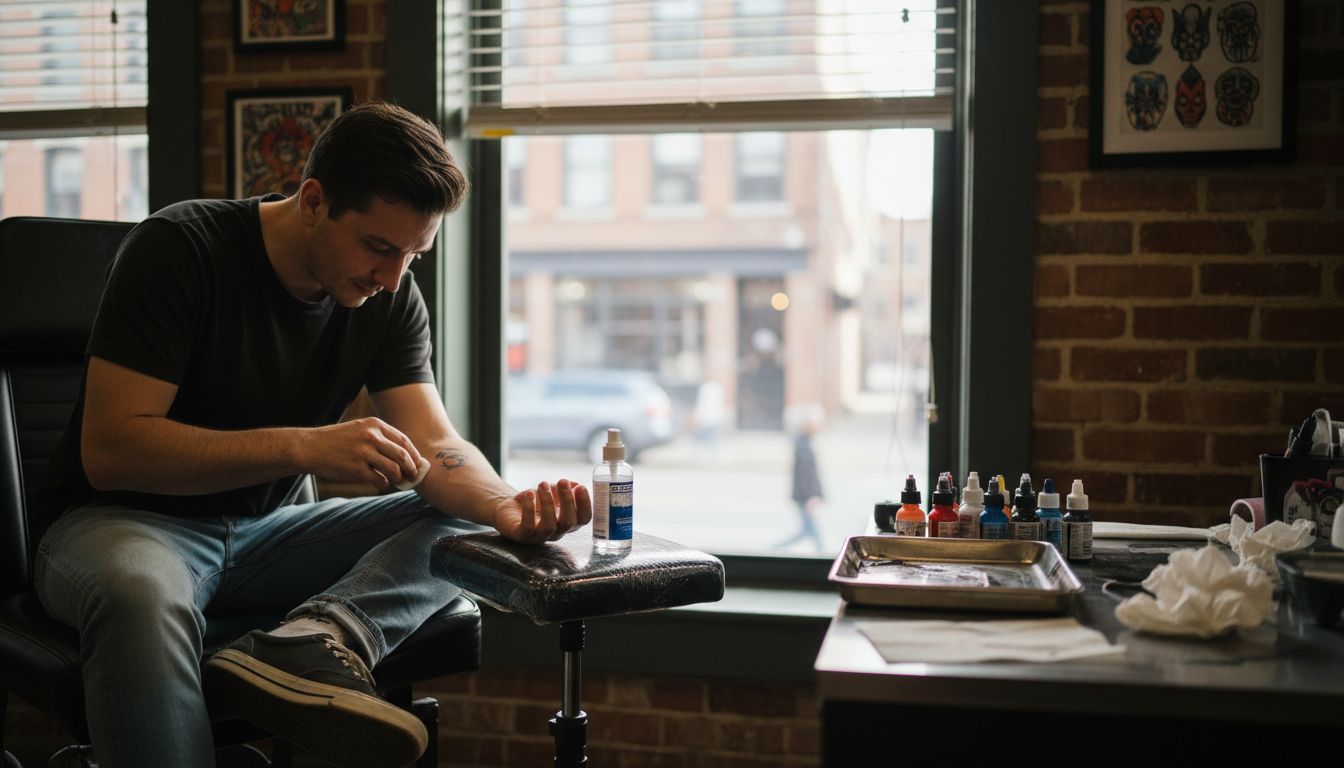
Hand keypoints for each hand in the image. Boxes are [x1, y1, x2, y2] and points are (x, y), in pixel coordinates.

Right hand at [301, 417, 423, 490]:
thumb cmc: (336, 440)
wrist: (310, 447)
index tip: (418, 463)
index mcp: (375, 425)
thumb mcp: (359, 429)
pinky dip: (384, 484)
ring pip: (393, 469)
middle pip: (402, 455)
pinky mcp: (356, 469)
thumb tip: (404, 454)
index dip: (414, 454)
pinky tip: (381, 484)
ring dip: (399, 478)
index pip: (404, 440)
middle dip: (411, 468)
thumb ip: (380, 437)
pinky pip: (379, 480)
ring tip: (397, 481)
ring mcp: (364, 452)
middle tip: (413, 476)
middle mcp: (371, 436)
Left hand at [491, 479, 592, 543]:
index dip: (585, 505)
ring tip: (543, 484)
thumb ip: (567, 489)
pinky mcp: (522, 536)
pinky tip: (529, 494)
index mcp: (567, 522)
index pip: (583, 520)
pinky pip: (528, 526)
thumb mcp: (553, 492)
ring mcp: (539, 536)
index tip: (581, 487)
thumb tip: (578, 485)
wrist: (508, 508)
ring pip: (549, 525)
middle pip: (568, 523)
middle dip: (567, 500)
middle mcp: (556, 532)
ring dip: (548, 503)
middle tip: (562, 481)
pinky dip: (529, 509)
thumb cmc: (534, 501)